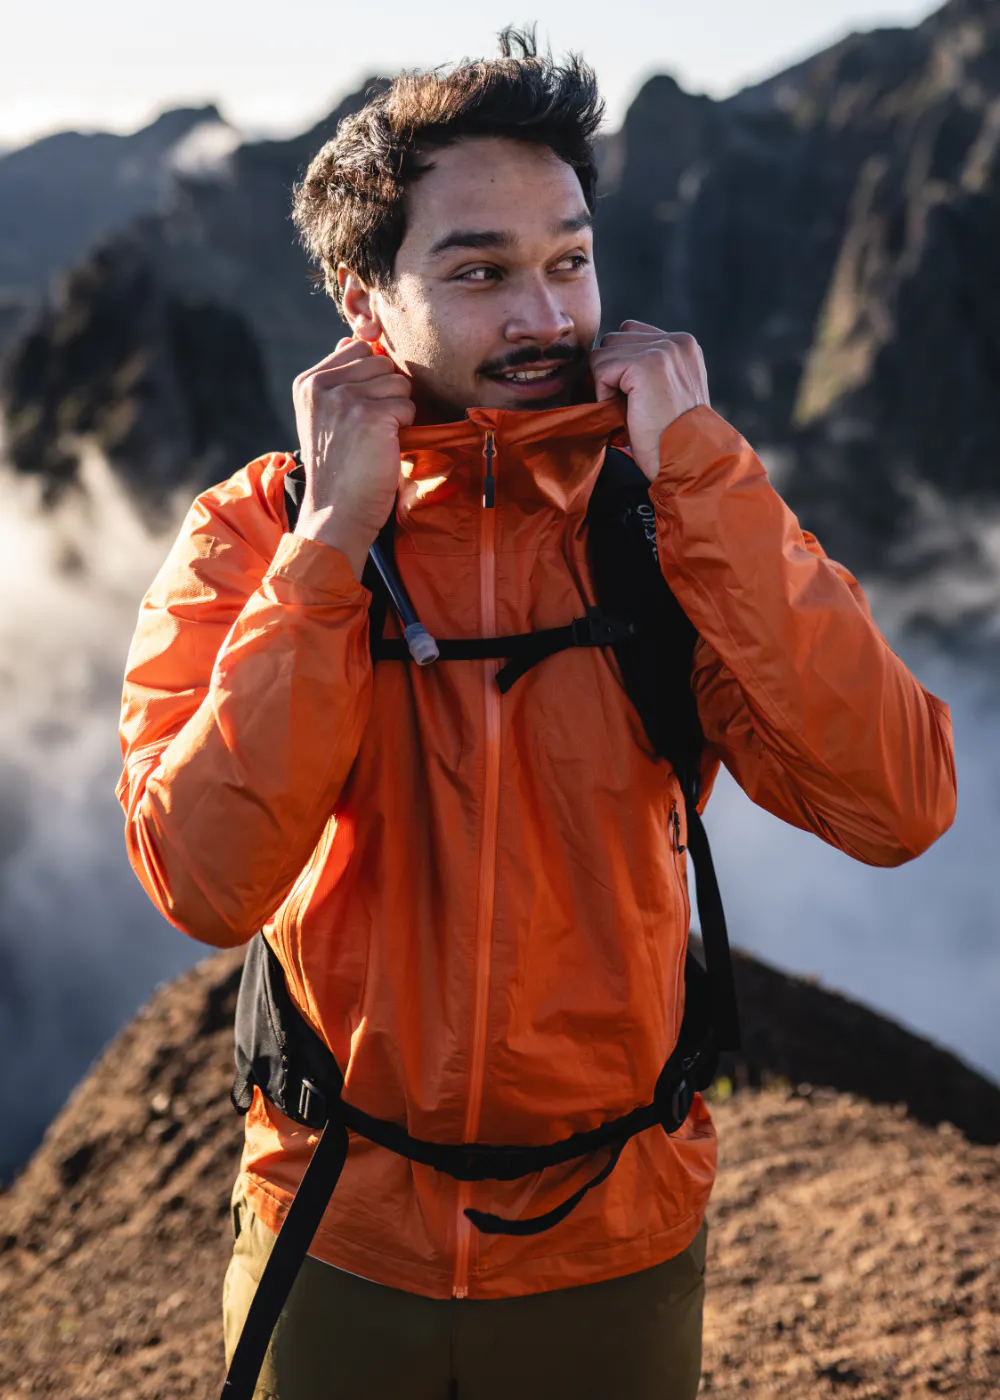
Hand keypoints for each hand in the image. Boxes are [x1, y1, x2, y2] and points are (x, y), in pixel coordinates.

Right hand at [291, 339, 414, 578]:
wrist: (336, 511)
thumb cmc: (338, 467)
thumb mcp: (323, 416)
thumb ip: (338, 377)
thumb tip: (356, 340)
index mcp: (308, 382)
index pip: (358, 350)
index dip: (372, 378)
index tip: (363, 411)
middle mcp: (322, 385)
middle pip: (382, 363)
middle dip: (387, 393)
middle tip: (372, 428)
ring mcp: (346, 398)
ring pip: (398, 382)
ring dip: (398, 411)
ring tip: (377, 437)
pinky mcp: (370, 416)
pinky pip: (407, 405)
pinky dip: (405, 427)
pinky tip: (385, 447)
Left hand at [590, 322, 709, 481]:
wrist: (689, 461)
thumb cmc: (671, 438)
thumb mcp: (666, 392)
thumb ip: (646, 367)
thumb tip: (602, 357)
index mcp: (683, 345)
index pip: (630, 333)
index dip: (620, 365)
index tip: (631, 396)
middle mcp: (676, 341)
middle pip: (614, 339)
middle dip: (611, 373)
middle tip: (629, 406)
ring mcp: (663, 349)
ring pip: (604, 352)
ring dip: (607, 384)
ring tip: (630, 410)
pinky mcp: (646, 364)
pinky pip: (601, 368)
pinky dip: (604, 394)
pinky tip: (626, 413)